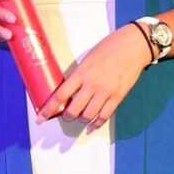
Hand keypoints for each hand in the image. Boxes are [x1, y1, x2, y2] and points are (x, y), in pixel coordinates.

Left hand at [36, 24, 150, 131]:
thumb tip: (70, 90)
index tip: (40, 118)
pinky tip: (91, 126)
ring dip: (81, 119)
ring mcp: (105, 92)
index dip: (48, 109)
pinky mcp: (118, 97)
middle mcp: (92, 85)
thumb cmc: (109, 47)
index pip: (60, 95)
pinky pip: (104, 116)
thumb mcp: (88, 59)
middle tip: (66, 114)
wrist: (133, 46)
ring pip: (88, 115)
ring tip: (80, 116)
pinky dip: (96, 124)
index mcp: (81, 73)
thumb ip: (79, 75)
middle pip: (73, 110)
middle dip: (67, 116)